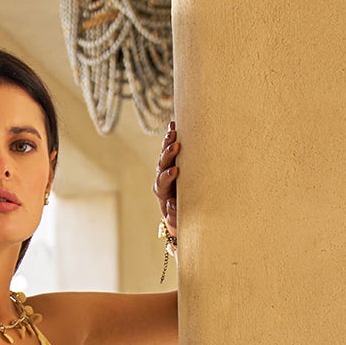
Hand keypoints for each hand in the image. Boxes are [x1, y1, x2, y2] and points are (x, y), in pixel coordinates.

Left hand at [153, 120, 179, 241]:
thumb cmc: (183, 216)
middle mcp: (162, 177)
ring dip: (169, 141)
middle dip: (168, 155)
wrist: (184, 211)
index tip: (175, 171)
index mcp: (162, 192)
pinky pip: (171, 146)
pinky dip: (172, 135)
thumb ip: (174, 215)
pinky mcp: (173, 160)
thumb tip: (170, 204)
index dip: (167, 176)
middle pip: (161, 164)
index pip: (161, 182)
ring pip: (165, 153)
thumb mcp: (178, 220)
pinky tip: (174, 123)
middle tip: (175, 146)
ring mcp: (167, 167)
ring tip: (173, 130)